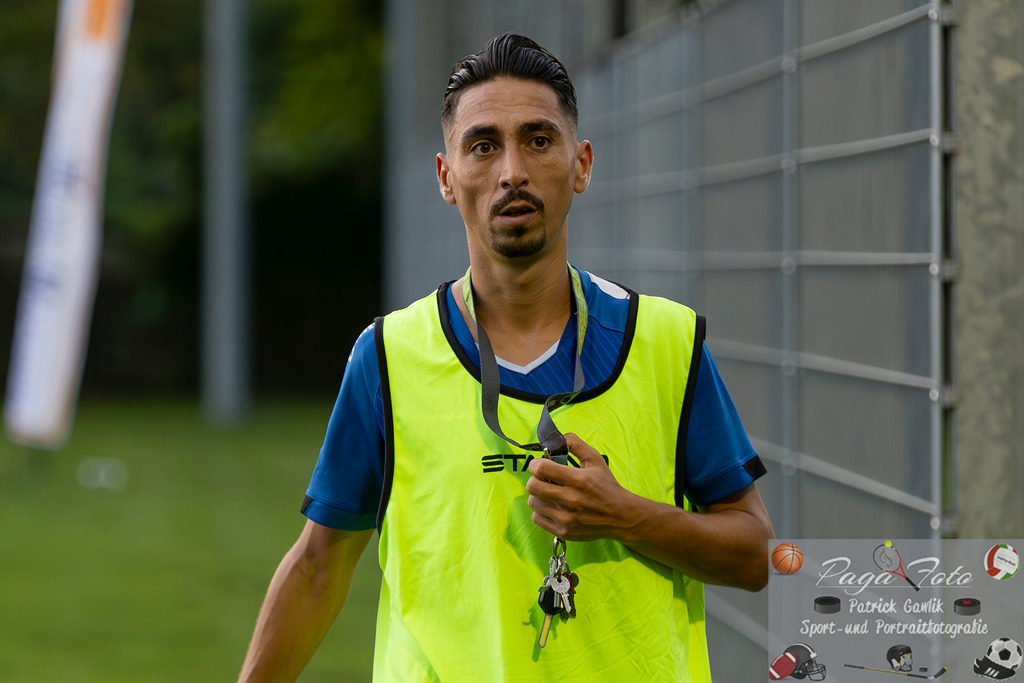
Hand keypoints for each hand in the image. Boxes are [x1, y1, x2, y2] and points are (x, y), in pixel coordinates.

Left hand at [525, 433, 644, 541]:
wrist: (621, 516)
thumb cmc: (606, 486)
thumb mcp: (595, 460)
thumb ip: (575, 444)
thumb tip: (557, 438)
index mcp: (577, 479)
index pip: (541, 468)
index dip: (535, 464)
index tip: (539, 465)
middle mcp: (570, 499)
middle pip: (532, 486)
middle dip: (534, 479)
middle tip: (542, 479)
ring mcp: (566, 518)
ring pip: (533, 503)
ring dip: (538, 496)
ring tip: (550, 494)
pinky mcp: (564, 532)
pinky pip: (537, 519)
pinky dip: (541, 511)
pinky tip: (553, 507)